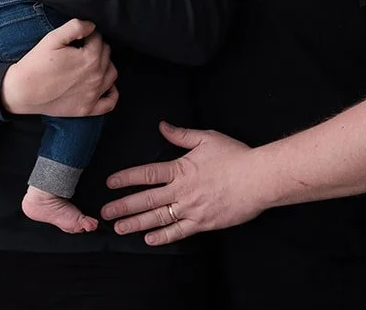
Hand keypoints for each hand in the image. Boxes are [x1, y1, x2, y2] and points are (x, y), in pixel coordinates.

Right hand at [0, 18, 117, 116]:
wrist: (23, 91)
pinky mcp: (88, 109)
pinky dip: (112, 92)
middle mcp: (97, 76)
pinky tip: (104, 85)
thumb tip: (92, 25)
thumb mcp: (52, 38)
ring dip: (105, 65)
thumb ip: (75, 27)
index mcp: (90, 58)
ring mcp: (94, 94)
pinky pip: (110, 102)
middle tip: (81, 48)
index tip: (78, 37)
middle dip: (96, 47)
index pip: (98, 38)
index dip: (88, 34)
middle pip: (107, 54)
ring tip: (91, 63)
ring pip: (112, 74)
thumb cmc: (36, 63)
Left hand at [101, 123, 270, 243]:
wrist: (259, 178)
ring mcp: (192, 209)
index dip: (126, 178)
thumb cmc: (235, 156)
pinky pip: (180, 231)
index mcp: (180, 169)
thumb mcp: (206, 138)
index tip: (109, 183)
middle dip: (123, 206)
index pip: (146, 174)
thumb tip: (162, 126)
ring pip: (158, 218)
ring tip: (120, 228)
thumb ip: (181, 135)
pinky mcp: (204, 223)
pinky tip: (149, 239)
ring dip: (137, 224)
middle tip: (105, 213)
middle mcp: (182, 190)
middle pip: (146, 200)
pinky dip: (164, 236)